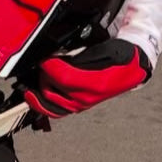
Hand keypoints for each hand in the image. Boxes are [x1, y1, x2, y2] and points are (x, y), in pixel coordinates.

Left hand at [23, 40, 151, 119]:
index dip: (49, 66)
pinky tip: (34, 98)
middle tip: (40, 64)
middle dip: (42, 76)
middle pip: (52, 91)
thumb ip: (79, 55)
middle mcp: (87, 98)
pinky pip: (56, 111)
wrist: (133, 70)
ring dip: (36, 94)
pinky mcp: (79, 107)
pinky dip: (42, 106)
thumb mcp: (102, 49)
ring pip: (51, 106)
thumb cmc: (120, 57)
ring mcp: (82, 105)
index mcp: (95, 83)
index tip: (44, 57)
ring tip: (28, 85)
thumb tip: (55, 57)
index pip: (62, 77)